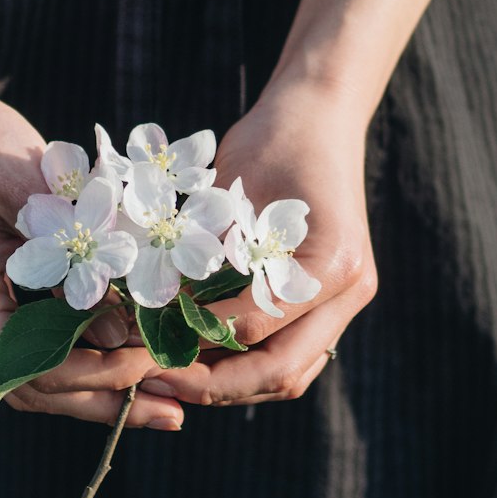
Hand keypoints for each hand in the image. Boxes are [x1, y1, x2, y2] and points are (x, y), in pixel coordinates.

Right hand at [0, 84, 183, 428]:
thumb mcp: (34, 190)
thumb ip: (77, 260)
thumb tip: (125, 331)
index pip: (39, 367)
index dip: (102, 375)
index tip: (157, 367)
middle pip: (37, 387)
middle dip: (106, 403)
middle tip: (173, 414)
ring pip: (34, 374)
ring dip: (94, 386)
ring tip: (157, 397)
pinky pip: (30, 344)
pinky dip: (76, 352)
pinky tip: (120, 350)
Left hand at [139, 75, 377, 405]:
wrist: (317, 113)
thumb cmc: (274, 138)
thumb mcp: (235, 191)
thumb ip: (211, 252)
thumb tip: (155, 309)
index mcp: (333, 263)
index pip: (259, 324)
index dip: (199, 339)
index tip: (147, 341)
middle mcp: (349, 291)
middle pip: (283, 371)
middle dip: (214, 384)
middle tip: (152, 379)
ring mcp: (345, 300)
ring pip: (289, 372)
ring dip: (229, 384)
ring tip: (168, 377)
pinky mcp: (327, 298)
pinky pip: (290, 349)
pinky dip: (245, 361)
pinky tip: (199, 357)